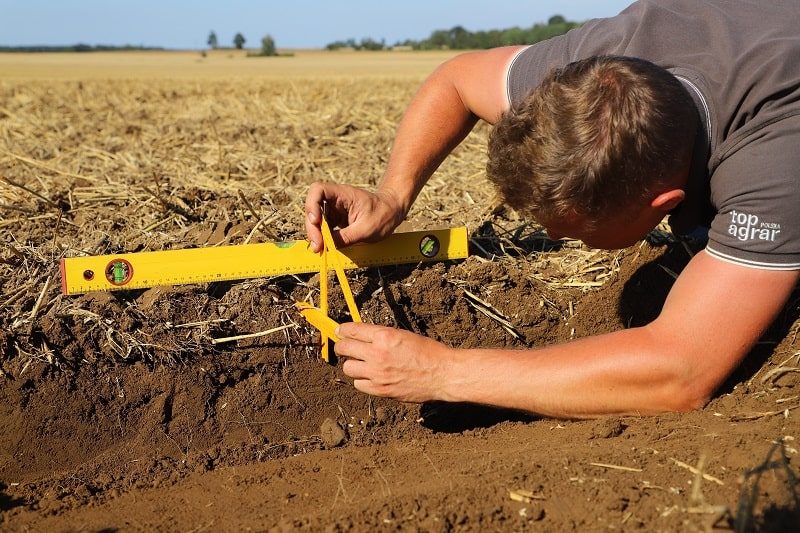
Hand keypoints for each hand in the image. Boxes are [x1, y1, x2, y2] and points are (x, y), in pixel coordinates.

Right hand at [304, 182, 405, 252]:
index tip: (315, 221)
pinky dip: (323, 238)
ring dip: (316, 235)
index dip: (311, 204)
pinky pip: (324, 228)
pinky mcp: (336, 219)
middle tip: (318, 247)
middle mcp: (336, 200)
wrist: (393, 211)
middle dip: (313, 228)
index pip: (318, 190)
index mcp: (343, 194)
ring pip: (316, 220)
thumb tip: (326, 247)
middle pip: (313, 209)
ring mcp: (335, 209)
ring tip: (321, 250)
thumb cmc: (384, 215)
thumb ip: (345, 238)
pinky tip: (326, 247)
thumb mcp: (366, 230)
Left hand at [334, 322, 453, 402]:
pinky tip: (371, 377)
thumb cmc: (428, 353)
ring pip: (347, 368)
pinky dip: (362, 380)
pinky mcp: (380, 390)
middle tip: (344, 347)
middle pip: (343, 348)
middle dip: (342, 346)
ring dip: (352, 364)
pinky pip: (358, 384)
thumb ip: (382, 336)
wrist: (443, 374)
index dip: (343, 330)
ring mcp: (377, 374)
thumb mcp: (403, 335)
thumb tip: (362, 336)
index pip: (351, 330)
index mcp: (384, 336)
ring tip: (361, 364)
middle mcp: (377, 354)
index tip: (340, 331)